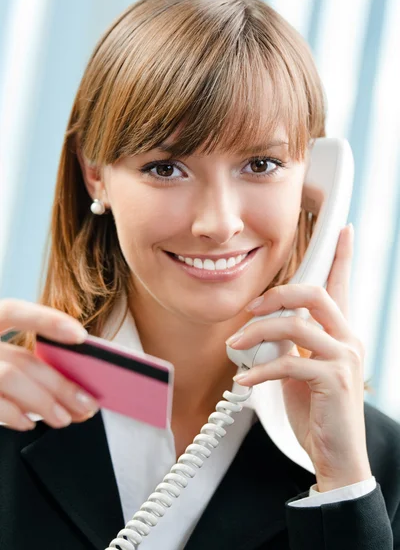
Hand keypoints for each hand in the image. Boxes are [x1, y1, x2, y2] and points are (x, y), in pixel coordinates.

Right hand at [0, 299, 99, 430]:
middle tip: (87, 403)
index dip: (47, 320)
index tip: (81, 336)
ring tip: (65, 418)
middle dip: (59, 383)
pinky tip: (29, 423)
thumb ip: (14, 355)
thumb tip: (67, 377)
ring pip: (10, 378)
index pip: (13, 311)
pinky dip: (13, 414)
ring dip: (43, 402)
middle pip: (21, 359)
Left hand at [228, 224, 371, 490]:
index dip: (343, 257)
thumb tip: (262, 327)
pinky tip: (244, 382)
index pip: (342, 287)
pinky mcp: (334, 381)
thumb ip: (290, 343)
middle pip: (316, 295)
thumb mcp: (301, 370)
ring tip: (235, 347)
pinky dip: (260, 370)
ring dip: (258, 333)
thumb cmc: (318, 411)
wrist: (337, 455)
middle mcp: (348, 340)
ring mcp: (344, 359)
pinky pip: (289, 362)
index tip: (345, 230)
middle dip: (279, 294)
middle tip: (251, 308)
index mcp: (341, 334)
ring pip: (297, 326)